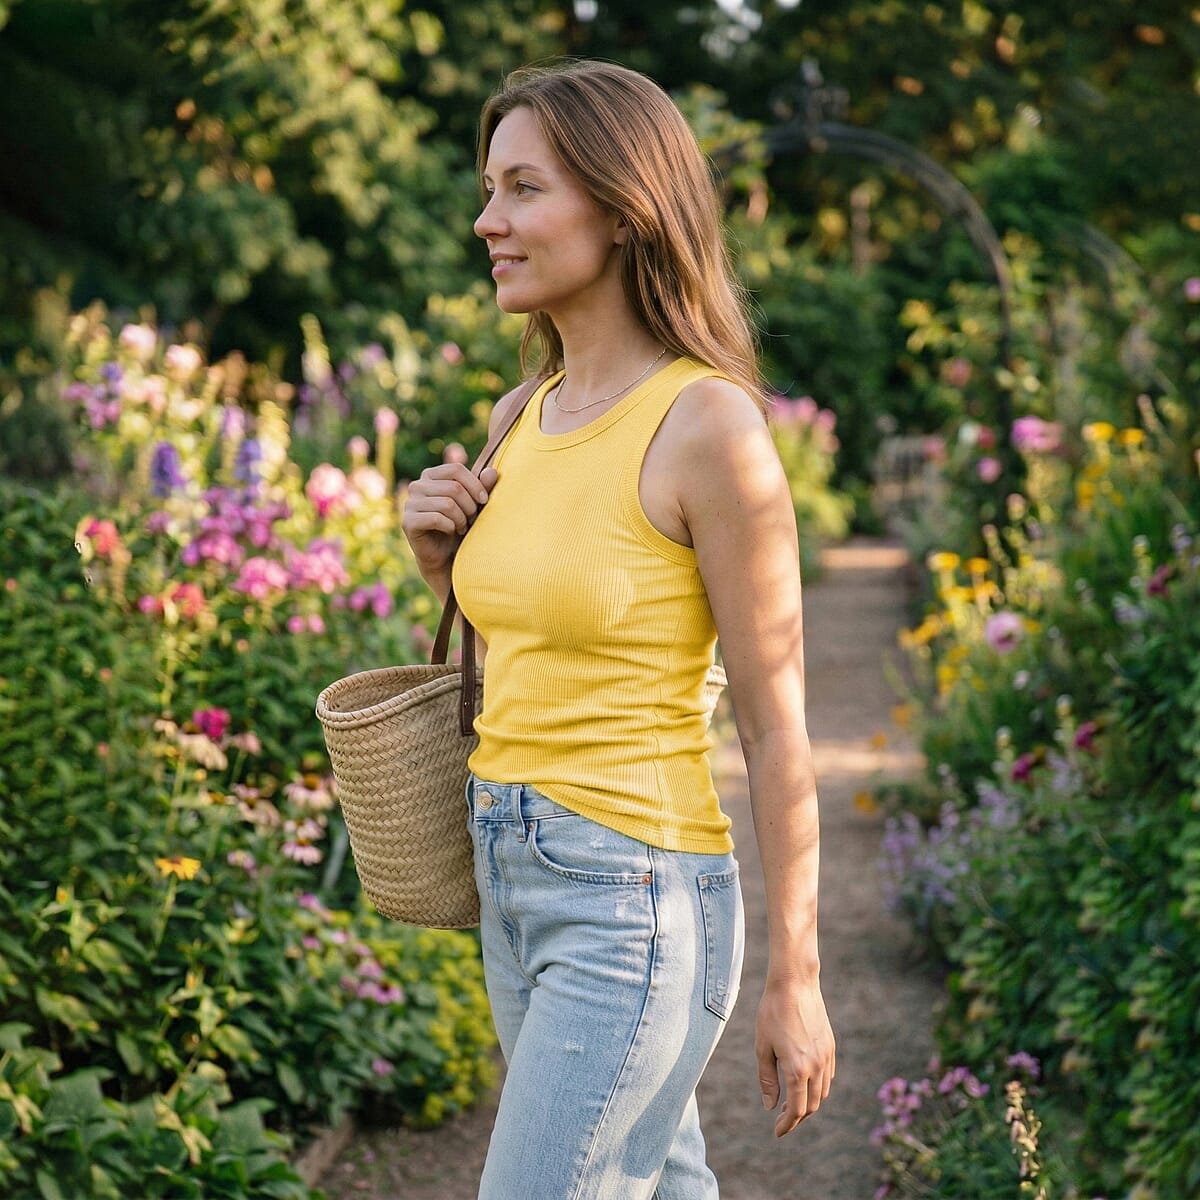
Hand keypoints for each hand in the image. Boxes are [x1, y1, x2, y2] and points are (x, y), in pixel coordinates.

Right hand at [401, 463, 496, 585]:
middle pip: (454, 487)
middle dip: (470, 506)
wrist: (445, 555)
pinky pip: (436, 518)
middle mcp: (417, 486)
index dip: (475, 484)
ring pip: (447, 504)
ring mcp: (409, 503)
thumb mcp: (474, 504)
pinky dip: (450, 527)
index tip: (484, 500)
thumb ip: (483, 487)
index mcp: (430, 475)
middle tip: (471, 519)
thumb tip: (492, 472)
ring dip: (461, 518)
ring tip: (462, 526)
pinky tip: (450, 531)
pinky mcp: (408, 521)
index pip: (456, 469)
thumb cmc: (460, 525)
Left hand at [755, 978, 835, 1135]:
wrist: (795, 983)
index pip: (797, 1110)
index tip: (777, 1131)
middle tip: (783, 1121)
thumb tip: (770, 1106)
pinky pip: (828, 1075)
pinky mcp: (830, 1046)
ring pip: (823, 1092)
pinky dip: (818, 1087)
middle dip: (798, 1117)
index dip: (787, 1124)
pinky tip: (805, 1083)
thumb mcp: (762, 1046)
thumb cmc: (772, 1012)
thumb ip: (766, 1079)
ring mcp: (826, 1056)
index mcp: (797, 1070)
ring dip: (810, 1103)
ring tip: (793, 1104)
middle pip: (812, 1105)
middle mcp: (816, 1066)